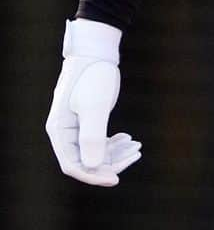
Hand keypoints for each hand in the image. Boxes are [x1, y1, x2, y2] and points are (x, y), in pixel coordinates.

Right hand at [45, 19, 140, 185]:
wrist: (97, 51)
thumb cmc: (93, 75)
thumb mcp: (95, 106)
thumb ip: (92, 136)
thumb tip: (92, 166)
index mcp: (60, 132)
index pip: (73, 165)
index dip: (93, 175)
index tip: (115, 178)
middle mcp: (65, 133)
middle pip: (86, 160)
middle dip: (111, 162)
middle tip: (135, 155)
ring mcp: (76, 127)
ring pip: (95, 151)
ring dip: (116, 152)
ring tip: (138, 147)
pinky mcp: (88, 120)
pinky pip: (99, 140)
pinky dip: (114, 143)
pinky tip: (128, 139)